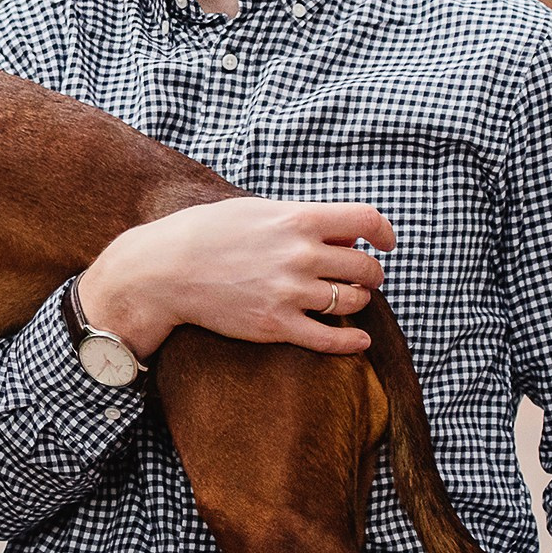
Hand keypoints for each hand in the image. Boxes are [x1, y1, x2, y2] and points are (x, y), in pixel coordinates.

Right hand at [76, 198, 394, 358]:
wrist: (165, 269)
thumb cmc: (207, 233)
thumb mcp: (256, 210)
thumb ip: (298, 219)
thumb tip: (338, 235)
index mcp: (297, 219)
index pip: (365, 219)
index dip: (384, 233)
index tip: (385, 243)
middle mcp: (300, 255)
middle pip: (364, 267)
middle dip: (371, 274)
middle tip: (365, 278)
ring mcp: (289, 292)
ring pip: (351, 302)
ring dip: (358, 302)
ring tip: (350, 301)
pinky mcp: (275, 324)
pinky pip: (329, 338)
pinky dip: (352, 342)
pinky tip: (359, 341)